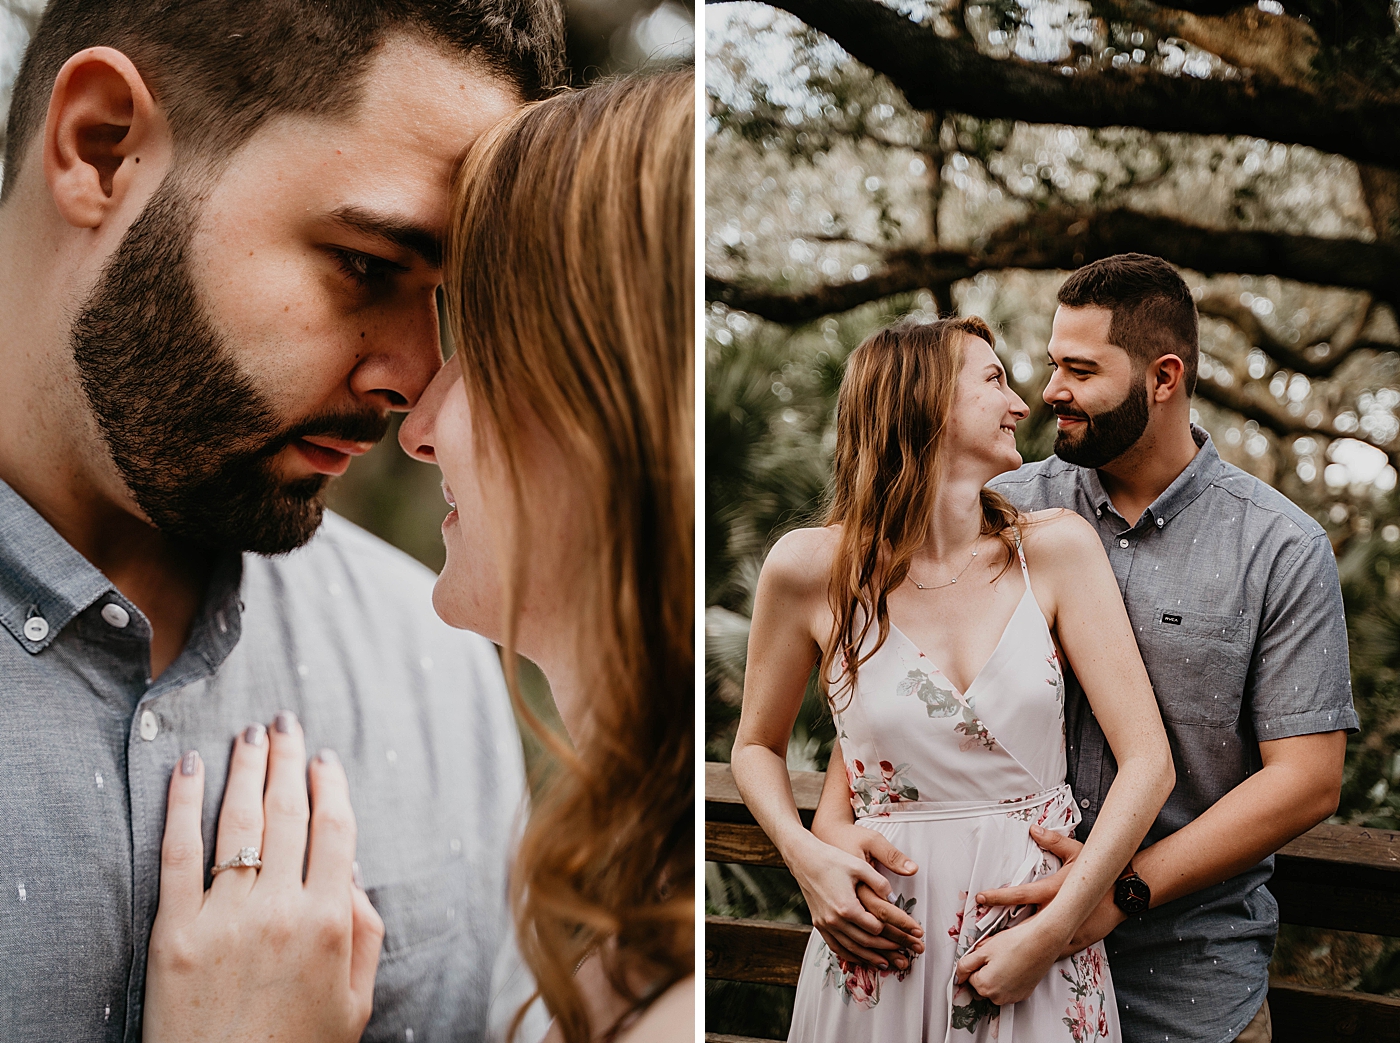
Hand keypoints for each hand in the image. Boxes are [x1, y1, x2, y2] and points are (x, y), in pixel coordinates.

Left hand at [144, 712, 384, 1042]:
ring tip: (248, 733)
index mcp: (329, 924)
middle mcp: (280, 911)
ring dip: (245, 768)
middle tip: (284, 723)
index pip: (336, 831)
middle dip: (287, 760)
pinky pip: (177, 855)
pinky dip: (181, 805)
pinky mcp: (173, 933)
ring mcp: (224, 918)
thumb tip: (352, 873)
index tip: (325, 759)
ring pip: (240, 823)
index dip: (331, 787)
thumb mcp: (355, 1002)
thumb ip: (364, 933)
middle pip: (288, 814)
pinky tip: (188, 769)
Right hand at [785, 829, 923, 971]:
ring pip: (851, 949)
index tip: (910, 933)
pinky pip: (836, 947)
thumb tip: (893, 897)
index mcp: (847, 906)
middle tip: (905, 955)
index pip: (876, 927)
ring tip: (887, 964)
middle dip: (888, 950)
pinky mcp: (819, 924)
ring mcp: (825, 924)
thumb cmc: (832, 859)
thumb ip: (879, 882)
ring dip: (870, 958)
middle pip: (866, 941)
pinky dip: (850, 955)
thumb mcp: (859, 865)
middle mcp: (835, 920)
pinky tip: (861, 958)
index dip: (896, 931)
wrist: (804, 859)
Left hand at [953, 916, 1063, 1005]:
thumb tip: (958, 976)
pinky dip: (1008, 979)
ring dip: (996, 976)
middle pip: (982, 984)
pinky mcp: (1023, 994)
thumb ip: (966, 964)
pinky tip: (1015, 965)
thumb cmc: (1015, 943)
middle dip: (985, 971)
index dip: (976, 963)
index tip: (986, 954)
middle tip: (997, 955)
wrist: (1042, 942)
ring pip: (995, 987)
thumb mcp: (983, 949)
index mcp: (984, 986)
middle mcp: (998, 997)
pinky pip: (1008, 989)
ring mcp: (1012, 997)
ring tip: (1007, 959)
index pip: (970, 977)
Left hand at [977, 825, 1125, 958]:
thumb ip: (1053, 841)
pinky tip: (1026, 956)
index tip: (980, 898)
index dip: (998, 897)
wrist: (1125, 894)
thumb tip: (1034, 829)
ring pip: (1037, 942)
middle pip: (1022, 923)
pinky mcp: (1075, 941)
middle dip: (1001, 929)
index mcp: (1053, 891)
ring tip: (999, 947)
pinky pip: (1054, 950)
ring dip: (1020, 944)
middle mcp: (1057, 912)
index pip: (1019, 895)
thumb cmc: (1101, 873)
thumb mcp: (1077, 852)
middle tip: (981, 933)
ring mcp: (1067, 930)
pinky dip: (1040, 953)